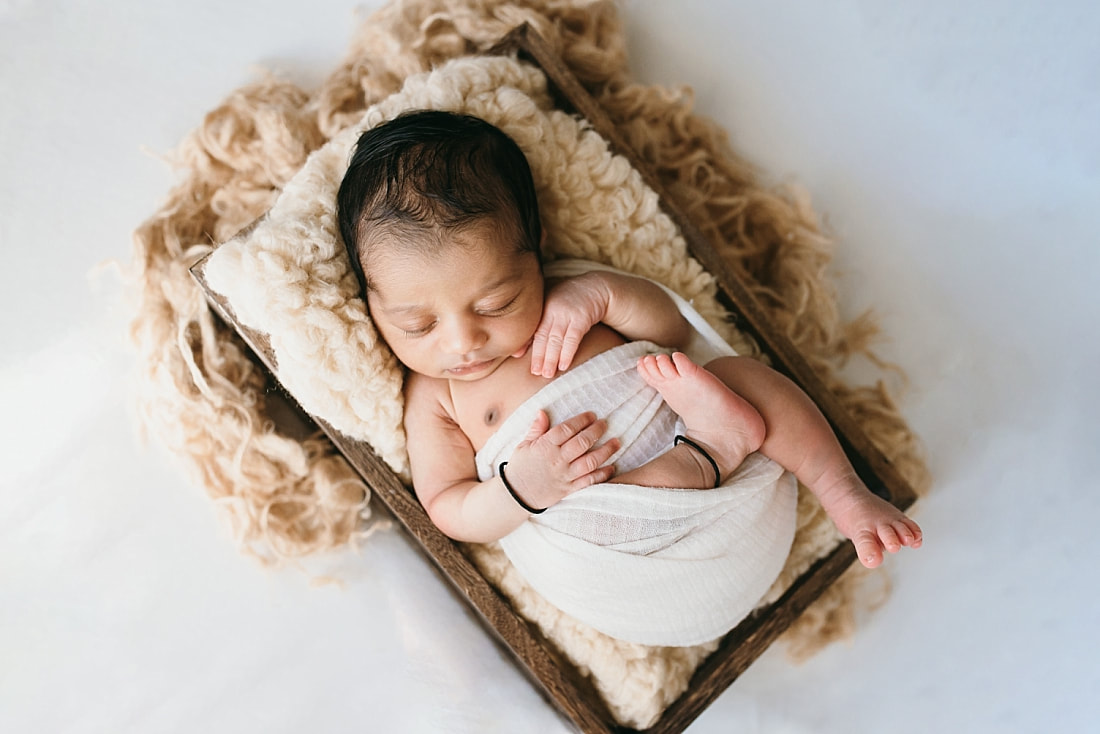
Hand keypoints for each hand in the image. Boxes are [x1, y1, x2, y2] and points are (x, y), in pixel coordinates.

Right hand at [502, 410, 619, 509]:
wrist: (516, 495)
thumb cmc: (520, 467)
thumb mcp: (523, 445)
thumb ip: (536, 429)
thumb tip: (543, 412)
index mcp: (545, 446)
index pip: (567, 429)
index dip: (581, 420)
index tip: (592, 415)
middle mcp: (557, 460)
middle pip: (581, 443)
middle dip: (596, 431)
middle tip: (605, 424)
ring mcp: (565, 475)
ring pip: (589, 462)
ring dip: (605, 451)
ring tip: (616, 442)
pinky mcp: (569, 489)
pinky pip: (589, 481)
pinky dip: (602, 474)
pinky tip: (612, 466)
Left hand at [529, 274, 608, 377]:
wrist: (596, 287)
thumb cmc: (570, 299)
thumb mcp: (552, 303)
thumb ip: (539, 320)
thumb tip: (521, 346)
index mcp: (543, 306)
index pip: (532, 328)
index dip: (525, 342)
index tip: (518, 357)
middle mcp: (552, 309)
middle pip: (543, 336)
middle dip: (538, 355)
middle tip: (535, 372)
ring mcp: (567, 313)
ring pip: (556, 339)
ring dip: (551, 358)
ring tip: (547, 374)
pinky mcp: (582, 318)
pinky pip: (573, 338)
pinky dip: (567, 353)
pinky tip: (564, 365)